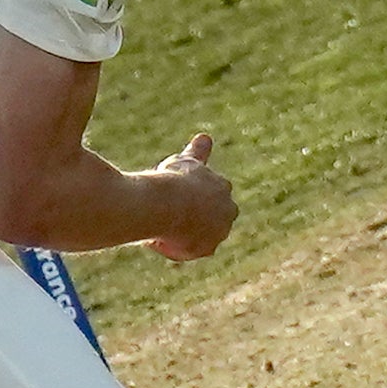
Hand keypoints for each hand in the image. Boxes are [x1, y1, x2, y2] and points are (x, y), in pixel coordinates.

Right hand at [145, 133, 236, 260]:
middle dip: (193, 219)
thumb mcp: (185, 161)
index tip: (178, 199)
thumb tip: (205, 136)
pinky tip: (158, 240)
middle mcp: (228, 210)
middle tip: (170, 215)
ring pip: (200, 235)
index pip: (213, 196)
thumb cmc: (173, 180)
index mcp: (223, 187)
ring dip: (181, 233)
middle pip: (212, 218)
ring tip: (161, 227)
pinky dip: (174, 248)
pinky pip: (189, 251)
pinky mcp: (209, 248)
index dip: (193, 198)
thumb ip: (197, 151)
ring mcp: (220, 231)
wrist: (167, 204)